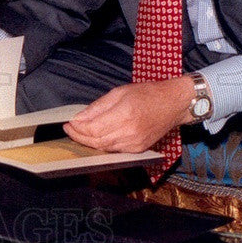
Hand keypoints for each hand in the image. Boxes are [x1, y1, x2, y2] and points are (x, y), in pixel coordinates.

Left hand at [62, 76, 194, 152]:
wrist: (174, 104)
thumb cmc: (148, 94)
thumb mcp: (119, 92)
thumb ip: (98, 107)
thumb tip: (79, 117)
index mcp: (124, 115)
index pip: (93, 129)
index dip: (77, 128)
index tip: (68, 123)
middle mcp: (130, 133)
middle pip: (96, 142)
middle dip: (79, 137)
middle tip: (70, 129)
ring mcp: (135, 144)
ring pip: (104, 148)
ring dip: (89, 142)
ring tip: (79, 133)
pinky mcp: (139, 149)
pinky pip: (115, 150)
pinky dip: (103, 144)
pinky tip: (96, 137)